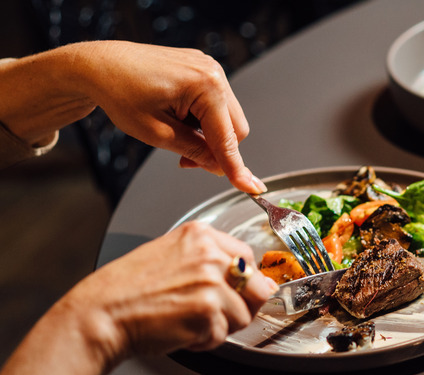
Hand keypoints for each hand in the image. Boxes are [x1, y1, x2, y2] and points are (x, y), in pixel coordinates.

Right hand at [0, 221, 275, 374]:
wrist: (101, 314)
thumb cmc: (127, 289)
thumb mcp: (171, 254)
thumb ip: (208, 259)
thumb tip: (247, 276)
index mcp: (201, 235)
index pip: (248, 257)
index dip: (245, 281)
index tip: (235, 291)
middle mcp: (210, 255)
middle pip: (258, 287)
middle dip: (243, 305)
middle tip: (218, 312)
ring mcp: (212, 283)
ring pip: (243, 316)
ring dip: (221, 326)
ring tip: (191, 321)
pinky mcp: (208, 312)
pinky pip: (223, 336)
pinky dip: (205, 341)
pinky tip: (182, 330)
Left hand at [74, 41, 263, 192]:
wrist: (100, 66)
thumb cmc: (120, 92)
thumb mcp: (157, 133)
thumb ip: (194, 151)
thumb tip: (218, 167)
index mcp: (205, 86)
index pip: (227, 138)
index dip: (236, 167)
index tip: (251, 188)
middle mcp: (213, 73)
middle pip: (235, 128)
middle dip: (216, 150)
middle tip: (186, 160)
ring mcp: (209, 69)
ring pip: (226, 118)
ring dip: (208, 135)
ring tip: (176, 135)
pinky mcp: (202, 70)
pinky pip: (215, 104)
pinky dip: (203, 120)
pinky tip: (179, 120)